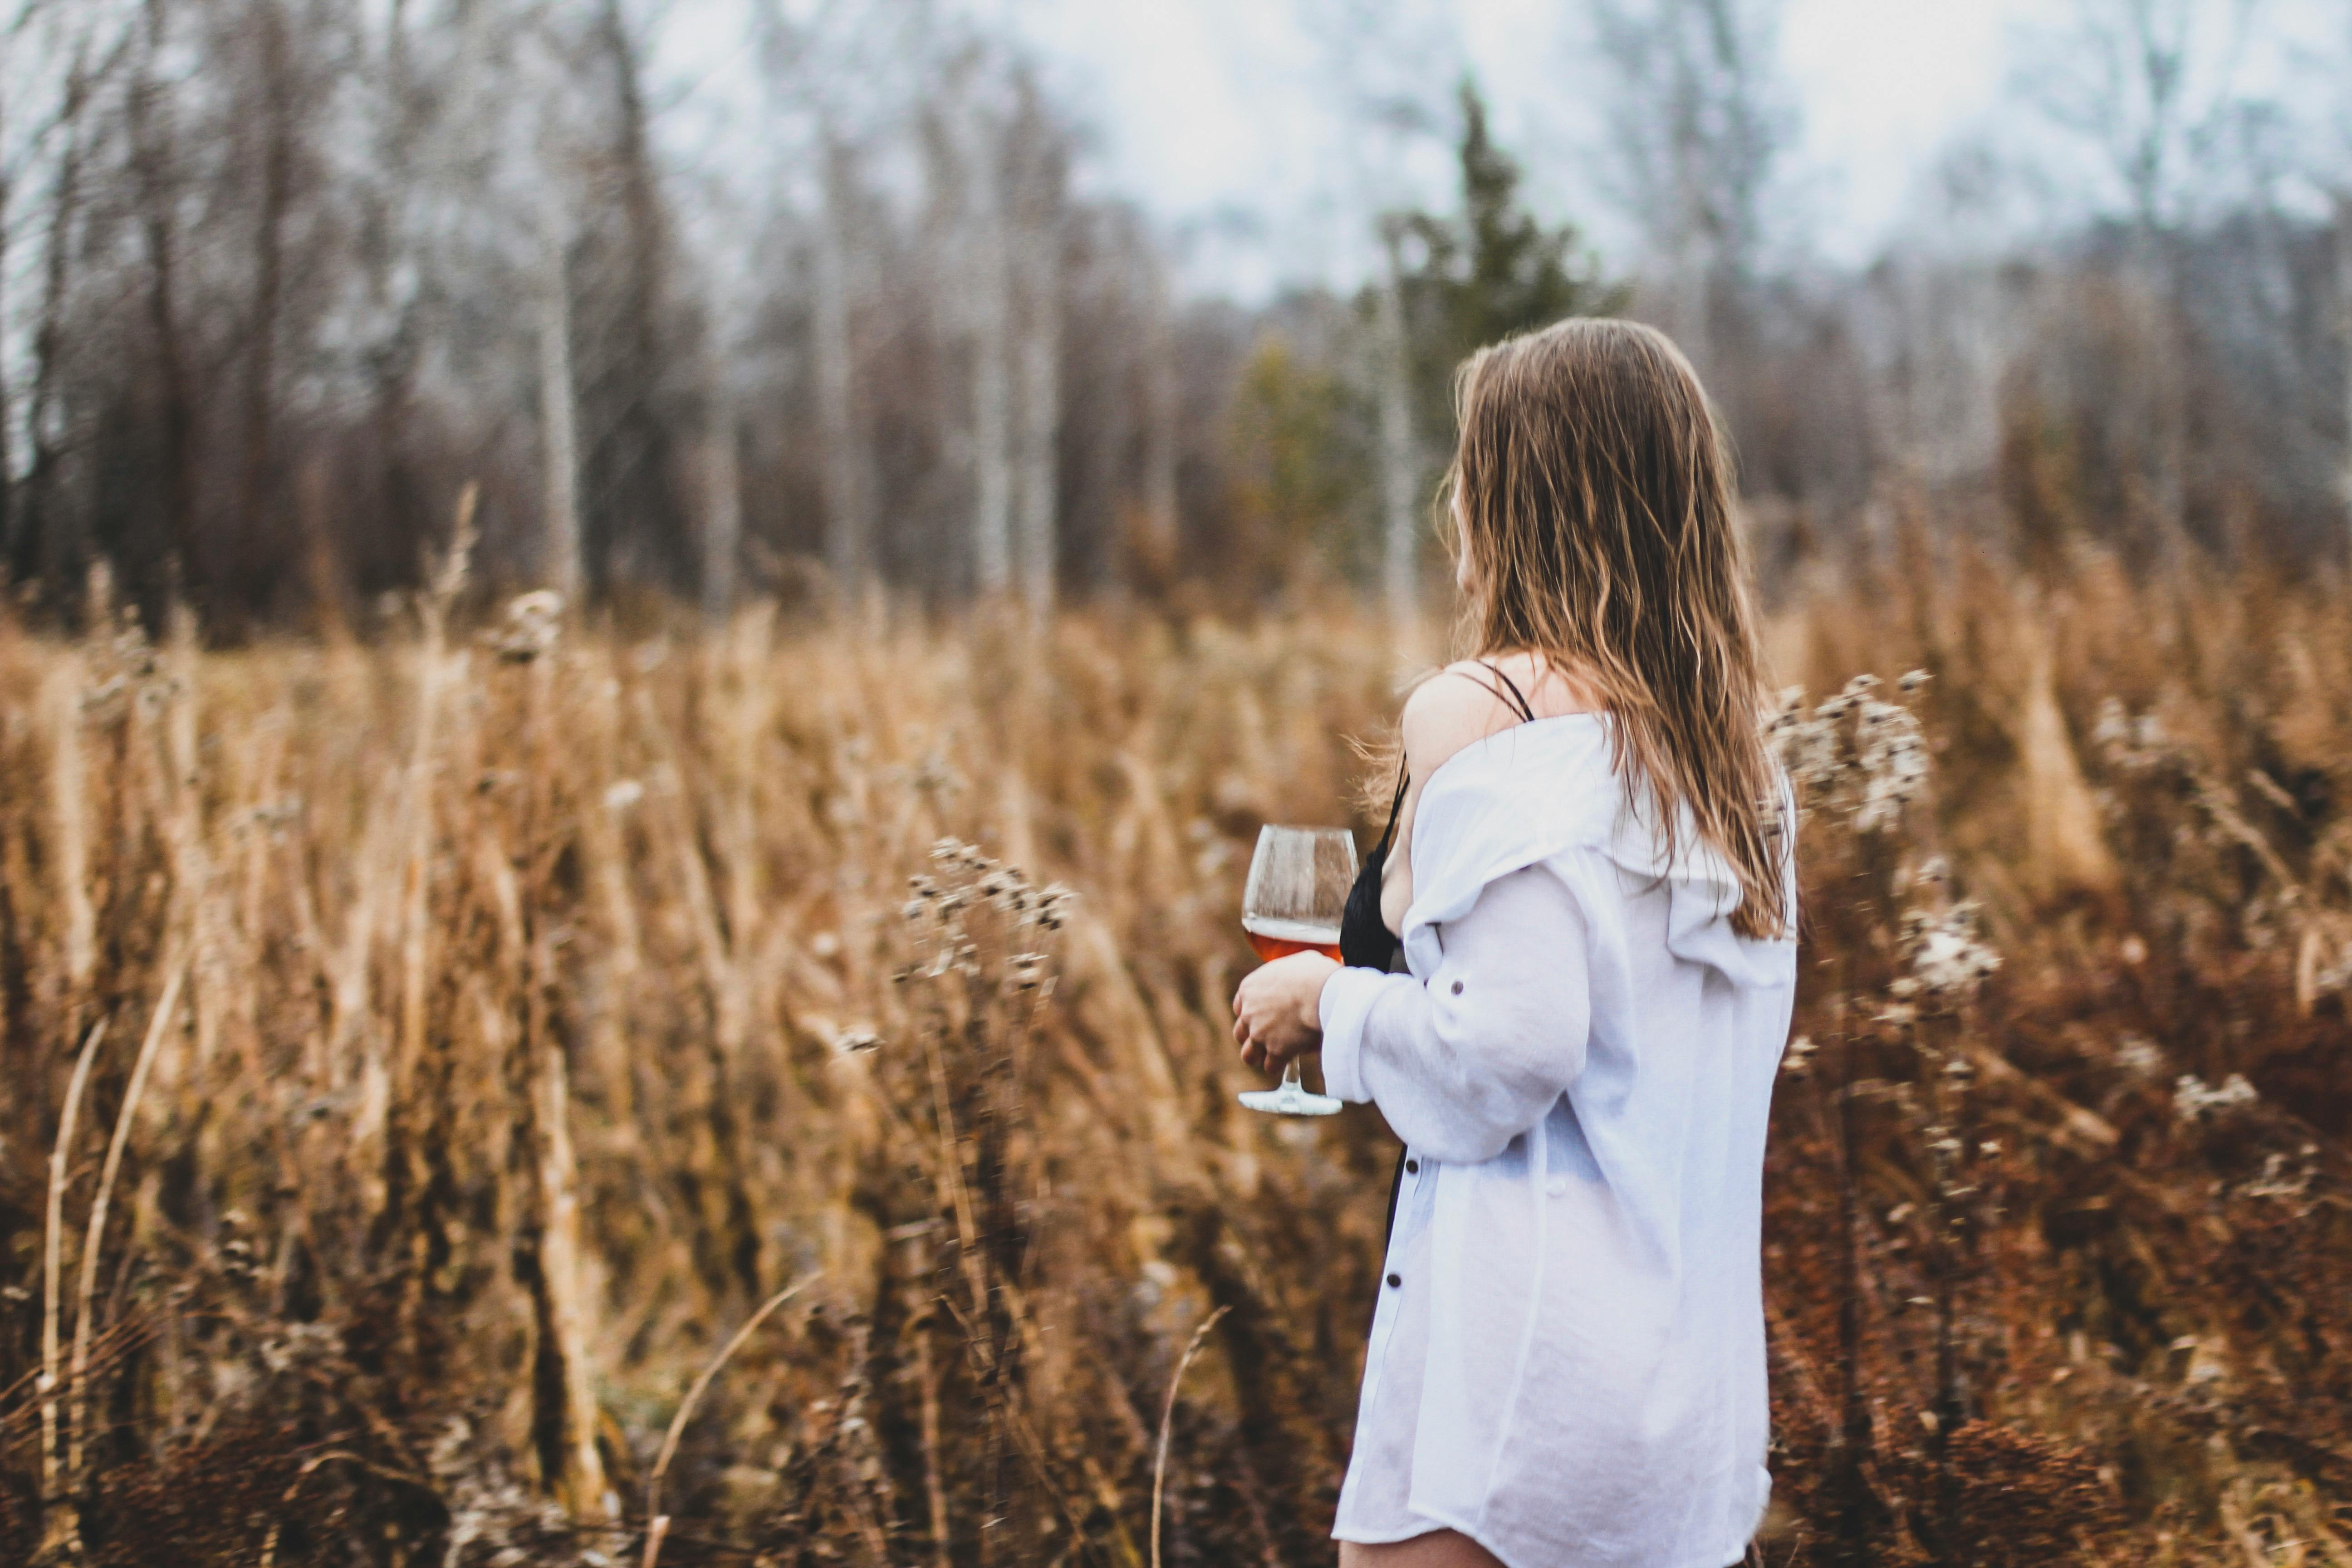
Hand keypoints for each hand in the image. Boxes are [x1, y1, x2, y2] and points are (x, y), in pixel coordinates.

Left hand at [1230, 951, 1339, 1073]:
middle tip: (1268, 1038)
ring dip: (1259, 1056)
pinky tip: (1288, 1061)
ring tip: (1272, 1056)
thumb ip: (1291, 973)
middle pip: (1240, 1032)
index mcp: (1249, 989)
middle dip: (1252, 1037)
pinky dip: (1278, 1065)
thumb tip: (1303, 973)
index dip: (1252, 1014)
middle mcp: (1249, 1012)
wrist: (1322, 993)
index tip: (1264, 1017)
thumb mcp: (1297, 962)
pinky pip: (1271, 1066)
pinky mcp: (1275, 1051)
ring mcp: (1259, 1033)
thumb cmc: (1314, 973)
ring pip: (1248, 1055)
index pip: (1239, 1007)